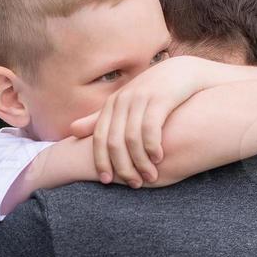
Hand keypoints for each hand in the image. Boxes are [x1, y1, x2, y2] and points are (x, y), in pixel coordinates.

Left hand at [69, 56, 215, 187]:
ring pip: (132, 139)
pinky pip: (150, 128)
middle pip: (114, 142)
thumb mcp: (125, 104)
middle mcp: (123, 100)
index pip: (100, 138)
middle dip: (123, 167)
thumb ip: (100, 118)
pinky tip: (159, 158)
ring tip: (150, 176)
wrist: (184, 72)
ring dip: (140, 162)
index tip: (107, 181)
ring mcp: (141, 98)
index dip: (101, 161)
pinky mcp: (160, 98)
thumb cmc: (153, 92)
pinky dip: (152, 146)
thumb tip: (73, 130)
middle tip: (134, 183)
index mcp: (112, 104)